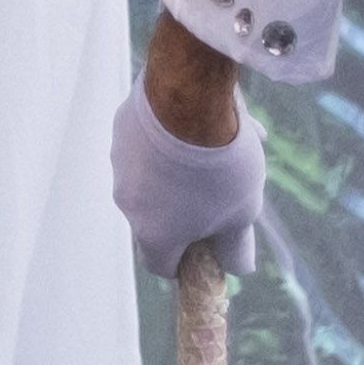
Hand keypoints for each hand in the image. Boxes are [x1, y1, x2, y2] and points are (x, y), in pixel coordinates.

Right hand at [112, 75, 264, 274]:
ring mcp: (121, 164)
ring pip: (153, 176)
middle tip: (221, 188)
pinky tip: (204, 117)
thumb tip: (239, 267)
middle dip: (188, 208)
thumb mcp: (242, 213)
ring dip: (182, 169)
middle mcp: (128, 203)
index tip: (206, 245)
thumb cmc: (221, 165)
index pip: (161, 264)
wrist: (191, 97)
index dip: (185, 260)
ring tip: (222, 144)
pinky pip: (148, 142)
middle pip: (157, 217)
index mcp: (154, 233)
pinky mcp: (122, 129)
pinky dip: (171, 137)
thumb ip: (236, 246)